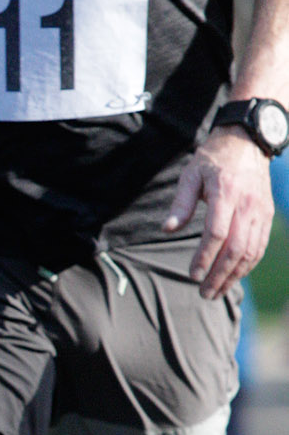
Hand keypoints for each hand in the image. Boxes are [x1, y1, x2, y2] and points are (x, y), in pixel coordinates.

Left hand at [163, 128, 273, 297]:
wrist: (247, 141)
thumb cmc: (213, 158)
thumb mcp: (190, 174)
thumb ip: (181, 203)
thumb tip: (167, 229)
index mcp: (226, 193)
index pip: (216, 234)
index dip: (204, 257)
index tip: (192, 275)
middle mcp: (247, 205)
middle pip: (236, 248)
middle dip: (219, 275)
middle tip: (204, 293)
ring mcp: (261, 211)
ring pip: (251, 251)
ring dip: (234, 275)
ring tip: (217, 291)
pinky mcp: (266, 214)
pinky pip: (260, 245)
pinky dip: (248, 265)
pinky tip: (234, 276)